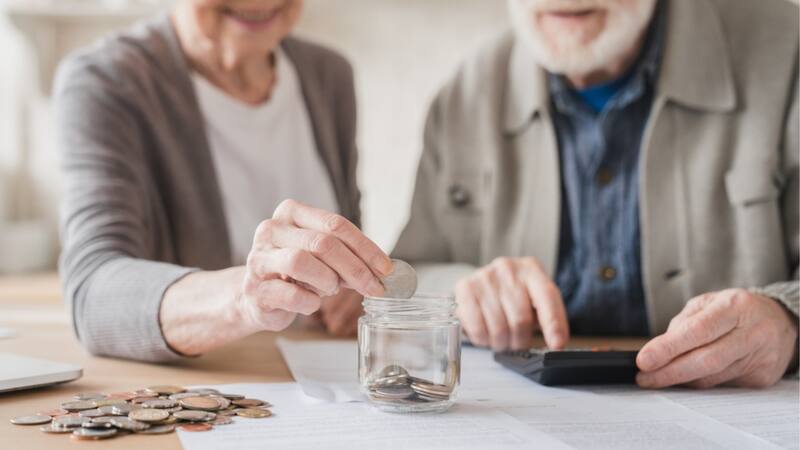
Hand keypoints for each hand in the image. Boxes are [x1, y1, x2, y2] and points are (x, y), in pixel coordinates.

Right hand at [237, 199, 391, 332]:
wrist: (257, 297)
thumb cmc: (296, 273)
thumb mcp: (322, 257)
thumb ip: (347, 257)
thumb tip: (382, 271)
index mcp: (292, 213)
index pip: (335, 224)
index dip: (365, 247)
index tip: (386, 269)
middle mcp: (271, 229)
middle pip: (323, 243)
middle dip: (355, 268)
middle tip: (374, 288)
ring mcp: (259, 258)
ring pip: (301, 262)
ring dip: (327, 281)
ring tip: (329, 289)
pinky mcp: (254, 289)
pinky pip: (291, 294)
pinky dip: (309, 302)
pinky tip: (310, 303)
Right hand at [455, 257, 568, 350]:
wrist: (482, 284)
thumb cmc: (513, 296)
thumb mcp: (534, 301)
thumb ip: (548, 317)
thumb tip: (556, 343)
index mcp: (531, 269)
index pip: (547, 296)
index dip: (554, 324)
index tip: (556, 344)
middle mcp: (508, 268)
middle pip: (521, 318)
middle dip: (520, 340)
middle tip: (517, 343)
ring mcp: (484, 277)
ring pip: (499, 327)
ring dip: (501, 343)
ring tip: (501, 339)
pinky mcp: (465, 288)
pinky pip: (478, 328)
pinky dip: (483, 340)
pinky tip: (486, 334)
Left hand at [636, 289, 798, 388]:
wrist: (781, 321)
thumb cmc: (736, 310)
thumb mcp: (708, 303)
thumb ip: (683, 323)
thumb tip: (659, 350)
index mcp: (734, 307)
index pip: (697, 331)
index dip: (668, 348)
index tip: (644, 360)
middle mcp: (751, 332)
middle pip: (706, 360)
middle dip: (669, 372)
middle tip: (644, 378)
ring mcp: (760, 357)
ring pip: (712, 377)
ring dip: (681, 380)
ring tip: (659, 377)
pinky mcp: (762, 378)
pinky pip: (722, 386)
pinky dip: (701, 382)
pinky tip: (689, 377)